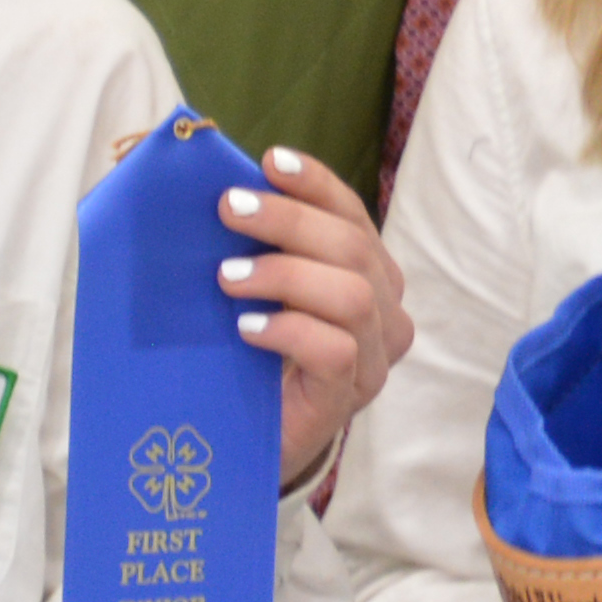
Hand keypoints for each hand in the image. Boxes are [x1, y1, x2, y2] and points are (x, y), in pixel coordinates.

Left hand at [219, 147, 407, 485]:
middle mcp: (384, 313)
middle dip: (291, 221)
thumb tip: (217, 189)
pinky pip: (336, 350)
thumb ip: (250, 244)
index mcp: (366, 274)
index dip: (316, 185)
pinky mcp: (349, 398)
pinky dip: (289, 330)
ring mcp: (373, 358)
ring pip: (354, 295)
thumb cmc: (249, 354)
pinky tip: (247, 328)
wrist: (245, 440)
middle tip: (230, 210)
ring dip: (287, 274)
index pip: (352, 216)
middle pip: (354, 248)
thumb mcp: (252, 290)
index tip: (270, 161)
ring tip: (228, 277)